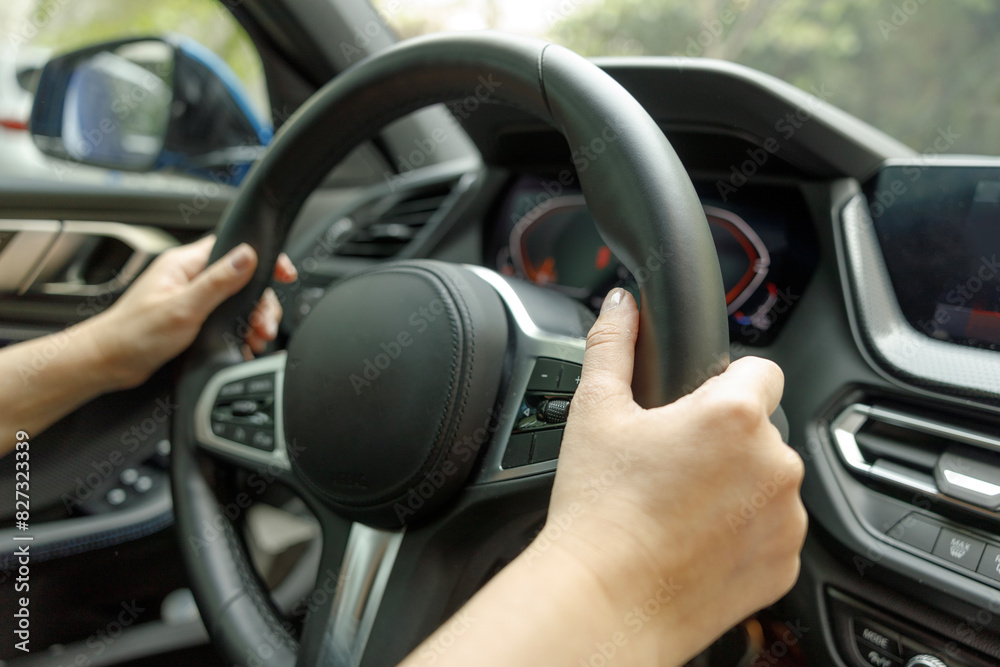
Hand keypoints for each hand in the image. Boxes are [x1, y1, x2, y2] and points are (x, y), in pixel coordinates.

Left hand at [85, 236, 296, 389]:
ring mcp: (191, 298)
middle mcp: (189, 277)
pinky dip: (238, 333)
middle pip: (241, 279)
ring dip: (251, 320)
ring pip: (236, 302)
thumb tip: (247, 255)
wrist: (107, 364)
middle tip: (264, 324)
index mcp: (185, 264)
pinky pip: (225, 319)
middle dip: (260, 303)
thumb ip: (218, 281)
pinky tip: (242, 345)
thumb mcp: (183, 307)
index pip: (233, 247)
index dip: (262, 258)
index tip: (283, 273)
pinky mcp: (191, 318)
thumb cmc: (133, 335)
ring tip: (256, 338)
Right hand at [545, 288, 805, 663]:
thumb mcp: (595, 412)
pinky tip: (695, 540)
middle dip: (725, 440)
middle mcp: (775, 463)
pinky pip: (772, 531)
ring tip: (679, 507)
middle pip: (761, 429)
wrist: (605, 601)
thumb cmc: (598, 510)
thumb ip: (612, 345)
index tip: (695, 408)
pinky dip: (743, 532)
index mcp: (734, 415)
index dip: (725, 382)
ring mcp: (787, 518)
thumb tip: (621, 305)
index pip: (760, 370)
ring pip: (768, 481)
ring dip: (738, 486)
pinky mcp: (785, 563)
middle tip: (671, 465)